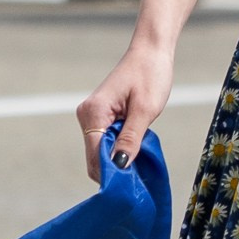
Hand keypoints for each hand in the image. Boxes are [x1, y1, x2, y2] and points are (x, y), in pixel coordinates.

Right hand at [78, 33, 174, 178]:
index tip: (132, 186)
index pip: (95, 157)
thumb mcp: (145, 110)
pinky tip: (137, 147)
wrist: (152, 51)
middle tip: (141, 174)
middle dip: (116, 168)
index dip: (112, 174)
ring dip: (120, 158)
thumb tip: (118, 167)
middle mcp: (86, 116)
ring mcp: (91, 116)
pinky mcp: (100, 116)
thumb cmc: (151, 75)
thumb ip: (130, 139)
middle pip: (95, 157)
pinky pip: (106, 141)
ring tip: (142, 158)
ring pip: (101, 151)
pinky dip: (120, 148)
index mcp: (93, 113)